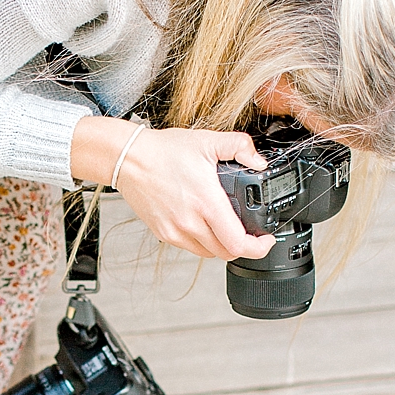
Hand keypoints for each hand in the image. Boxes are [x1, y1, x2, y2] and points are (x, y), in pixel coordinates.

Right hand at [69, 115, 275, 260]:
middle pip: (227, 253)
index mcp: (206, 202)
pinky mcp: (164, 234)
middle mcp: (190, 223)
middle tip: (251, 234)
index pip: (237, 243)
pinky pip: (192, 248)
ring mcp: (176, 231)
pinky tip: (205, 225)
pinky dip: (204, 242)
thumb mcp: (207, 141)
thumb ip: (240, 146)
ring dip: (223, 245)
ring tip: (228, 229)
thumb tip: (258, 161)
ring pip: (209, 254)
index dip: (258, 247)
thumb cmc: (163, 152)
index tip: (266, 240)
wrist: (128, 159)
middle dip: (244, 246)